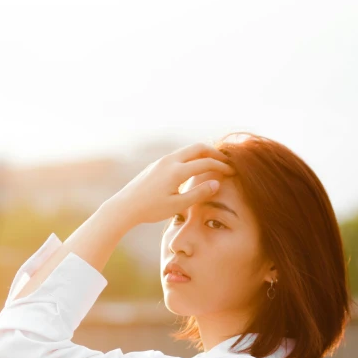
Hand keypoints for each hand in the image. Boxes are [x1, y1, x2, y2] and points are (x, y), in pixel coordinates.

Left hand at [110, 141, 235, 225]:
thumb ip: (198, 194)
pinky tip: (194, 168)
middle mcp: (169, 160)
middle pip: (198, 148)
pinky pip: (179, 155)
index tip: (232, 172)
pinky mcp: (157, 164)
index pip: (205, 163)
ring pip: (188, 150)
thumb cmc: (150, 209)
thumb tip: (216, 183)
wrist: (125, 206)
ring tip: (213, 162)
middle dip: (214, 153)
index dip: (221, 167)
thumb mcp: (177, 206)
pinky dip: (192, 157)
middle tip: (226, 161)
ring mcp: (162, 161)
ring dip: (203, 154)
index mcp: (176, 171)